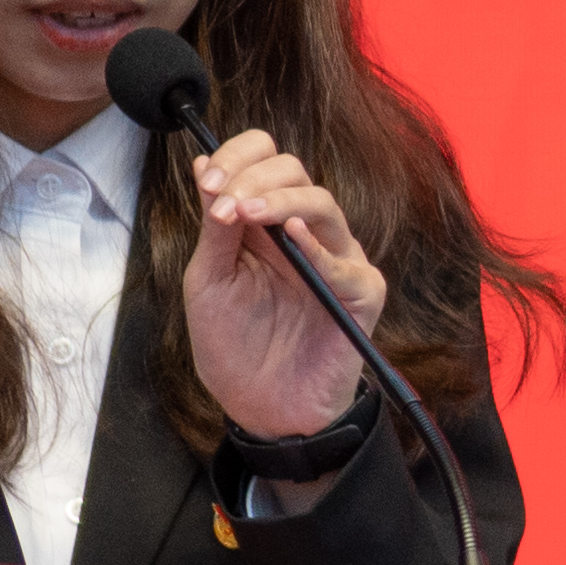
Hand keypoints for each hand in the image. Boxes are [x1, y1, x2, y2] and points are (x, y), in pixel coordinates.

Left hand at [177, 126, 385, 440]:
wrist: (262, 409)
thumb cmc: (235, 347)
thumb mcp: (208, 280)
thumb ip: (214, 226)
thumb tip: (205, 164)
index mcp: (264, 222)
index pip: (263, 160)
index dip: (238, 156)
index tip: (208, 177)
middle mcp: (303, 232)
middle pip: (293, 170)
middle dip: (253, 176)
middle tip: (223, 201)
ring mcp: (335, 259)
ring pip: (321, 203)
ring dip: (279, 201)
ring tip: (243, 212)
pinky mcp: (360, 293)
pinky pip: (344, 262)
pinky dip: (317, 248)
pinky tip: (290, 236)